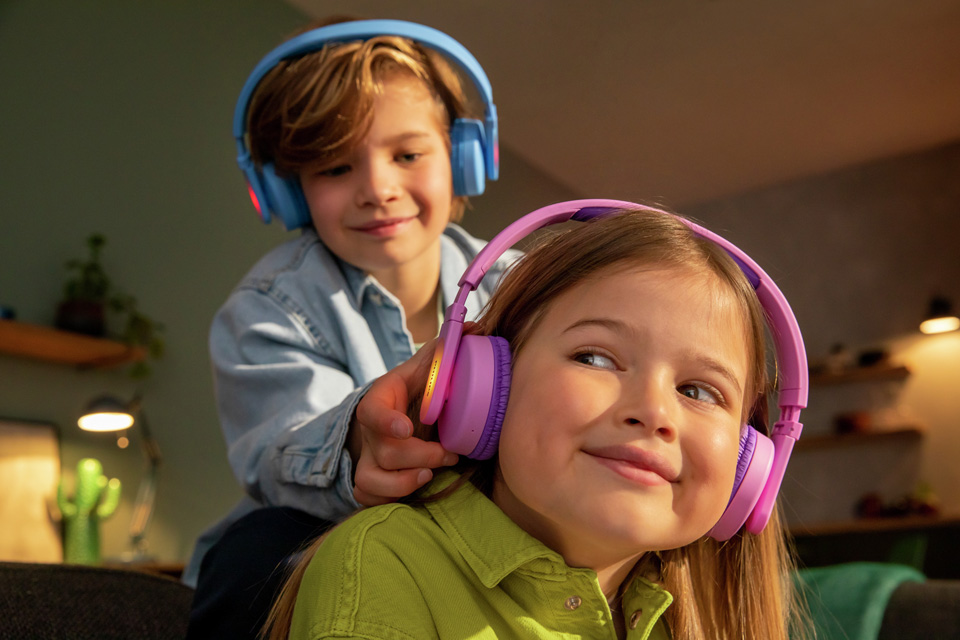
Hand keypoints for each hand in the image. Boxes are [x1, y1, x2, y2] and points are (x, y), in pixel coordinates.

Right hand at [351, 340, 458, 506]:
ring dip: (404, 482)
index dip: (385, 422)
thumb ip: (449, 348)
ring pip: (371, 480)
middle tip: (449, 454)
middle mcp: (370, 432)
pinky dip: (393, 498)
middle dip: (419, 455)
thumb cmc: (420, 387)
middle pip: (383, 451)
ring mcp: (367, 457)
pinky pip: (370, 498)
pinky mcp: (370, 480)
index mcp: (382, 398)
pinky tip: (419, 488)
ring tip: (431, 473)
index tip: (406, 429)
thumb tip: (477, 328)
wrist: (400, 411)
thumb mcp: (430, 364)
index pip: (372, 410)